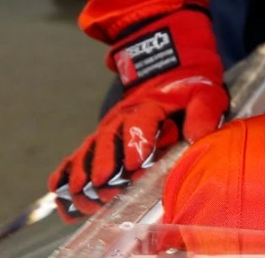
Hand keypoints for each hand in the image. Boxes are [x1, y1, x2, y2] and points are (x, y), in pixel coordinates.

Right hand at [51, 13, 227, 219]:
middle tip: (103, 188)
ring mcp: (107, 129)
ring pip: (89, 150)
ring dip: (83, 173)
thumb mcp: (204, 93)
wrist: (167, 68)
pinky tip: (61, 194)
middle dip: (104, 166)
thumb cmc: (187, 87)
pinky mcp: (100, 140)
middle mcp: (121, 118)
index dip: (136, 144)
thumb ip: (203, 113)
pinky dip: (66, 173)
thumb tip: (199, 135)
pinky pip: (78, 156)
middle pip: (107, 141)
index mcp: (148, 106)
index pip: (139, 123)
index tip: (133, 165)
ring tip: (82, 196)